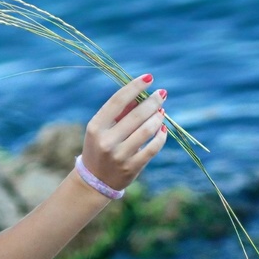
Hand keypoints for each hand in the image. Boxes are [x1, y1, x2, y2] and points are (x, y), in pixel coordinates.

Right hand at [80, 74, 168, 191]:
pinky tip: (163, 129)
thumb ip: (120, 112)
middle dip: (152, 102)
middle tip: (162, 94)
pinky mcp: (131, 168)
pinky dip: (160, 137)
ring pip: (146, 131)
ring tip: (162, 112)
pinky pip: (152, 149)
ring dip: (157, 118)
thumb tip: (143, 94)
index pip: (117, 101)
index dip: (134, 87)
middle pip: (135, 115)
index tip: (149, 78)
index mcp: (96, 127)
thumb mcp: (103, 129)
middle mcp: (106, 141)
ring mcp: (119, 156)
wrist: (95, 181)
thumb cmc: (100, 147)